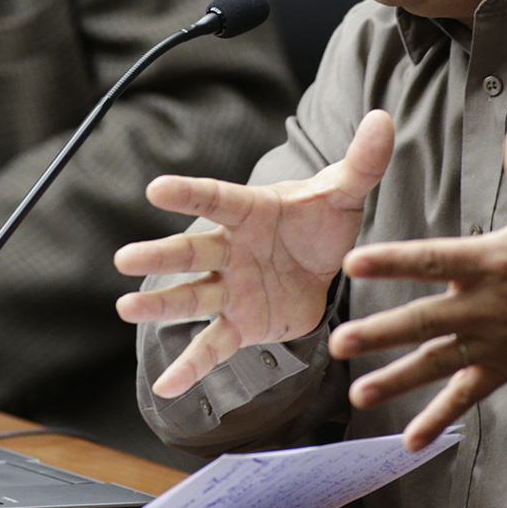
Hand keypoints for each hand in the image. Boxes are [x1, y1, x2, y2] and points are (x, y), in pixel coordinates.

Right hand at [114, 110, 394, 398]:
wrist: (321, 261)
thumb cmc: (321, 219)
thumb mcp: (345, 192)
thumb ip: (362, 161)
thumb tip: (382, 119)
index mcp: (250, 212)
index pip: (216, 199)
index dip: (189, 194)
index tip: (156, 189)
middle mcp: (230, 249)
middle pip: (191, 251)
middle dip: (159, 256)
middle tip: (124, 259)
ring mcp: (231, 288)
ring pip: (192, 296)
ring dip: (160, 305)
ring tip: (125, 310)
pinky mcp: (240, 322)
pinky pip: (212, 345)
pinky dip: (190, 367)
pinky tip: (167, 388)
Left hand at [332, 115, 506, 449]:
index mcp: (493, 261)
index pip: (432, 259)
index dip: (393, 260)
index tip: (354, 262)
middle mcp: (489, 306)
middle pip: (424, 320)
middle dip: (379, 333)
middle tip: (337, 342)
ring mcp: (497, 341)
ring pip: (438, 363)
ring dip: (397, 380)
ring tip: (357, 394)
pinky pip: (469, 395)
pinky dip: (440, 418)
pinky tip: (411, 442)